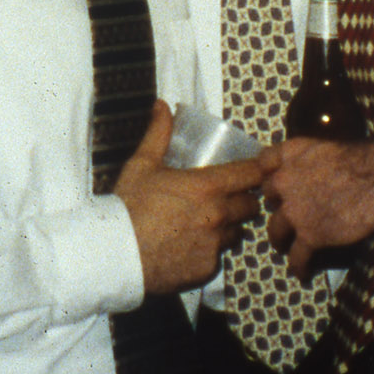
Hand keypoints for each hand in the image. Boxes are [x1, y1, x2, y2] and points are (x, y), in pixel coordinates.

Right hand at [114, 102, 263, 293]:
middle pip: (251, 205)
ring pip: (237, 231)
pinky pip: (219, 256)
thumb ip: (159, 134)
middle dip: (243, 199)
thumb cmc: (129, 206)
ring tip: (206, 224)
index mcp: (208, 186)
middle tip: (225, 198)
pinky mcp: (208, 268)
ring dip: (229, 226)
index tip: (256, 170)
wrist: (116, 255)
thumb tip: (162, 105)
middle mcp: (219, 215)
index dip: (257, 171)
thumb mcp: (142, 165)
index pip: (252, 174)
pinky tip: (190, 246)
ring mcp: (216, 244)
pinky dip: (211, 250)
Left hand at [261, 137, 373, 275]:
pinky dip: (300, 267)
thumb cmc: (365, 159)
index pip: (264, 163)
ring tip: (285, 247)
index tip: (274, 182)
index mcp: (291, 154)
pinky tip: (303, 273)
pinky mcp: (309, 235)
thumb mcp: (329, 147)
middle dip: (277, 206)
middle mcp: (285, 181)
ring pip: (275, 230)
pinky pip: (297, 256)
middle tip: (287, 214)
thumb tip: (315, 168)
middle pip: (269, 197)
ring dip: (280, 239)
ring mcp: (294, 210)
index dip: (269, 174)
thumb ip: (311, 157)